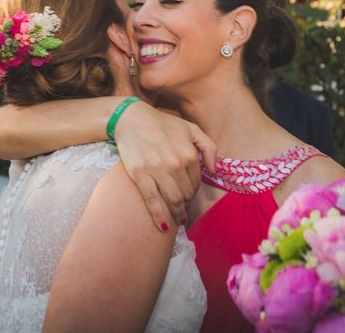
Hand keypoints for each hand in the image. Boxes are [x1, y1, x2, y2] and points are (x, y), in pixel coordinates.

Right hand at [114, 101, 215, 230]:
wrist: (131, 118)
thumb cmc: (161, 123)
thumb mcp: (190, 128)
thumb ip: (208, 146)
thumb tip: (214, 170)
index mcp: (189, 154)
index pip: (196, 182)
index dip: (193, 192)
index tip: (189, 196)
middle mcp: (176, 164)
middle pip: (186, 194)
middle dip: (186, 204)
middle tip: (183, 209)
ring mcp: (157, 171)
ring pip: (173, 201)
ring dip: (178, 214)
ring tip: (178, 220)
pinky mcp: (140, 175)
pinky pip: (152, 201)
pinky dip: (159, 216)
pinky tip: (164, 227)